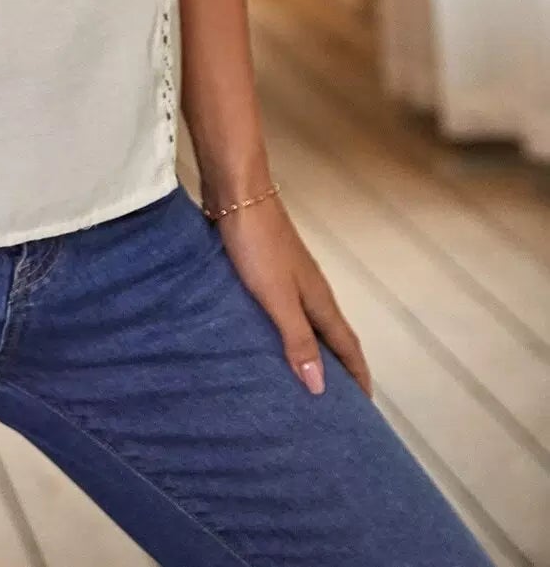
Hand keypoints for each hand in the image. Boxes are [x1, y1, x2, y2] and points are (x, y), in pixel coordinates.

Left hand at [212, 194, 373, 399]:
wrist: (236, 193)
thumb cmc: (258, 245)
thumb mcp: (277, 296)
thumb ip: (297, 338)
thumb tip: (320, 387)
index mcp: (319, 299)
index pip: (347, 346)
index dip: (357, 376)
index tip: (365, 408)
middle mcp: (310, 290)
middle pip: (331, 336)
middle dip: (337, 369)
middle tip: (332, 403)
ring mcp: (289, 277)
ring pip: (307, 323)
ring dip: (309, 350)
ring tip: (298, 379)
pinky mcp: (266, 268)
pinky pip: (283, 310)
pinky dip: (283, 331)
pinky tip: (265, 339)